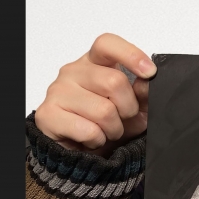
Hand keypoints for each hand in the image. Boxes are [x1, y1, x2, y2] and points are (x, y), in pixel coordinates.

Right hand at [34, 33, 155, 157]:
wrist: (80, 154)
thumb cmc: (104, 124)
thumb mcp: (131, 108)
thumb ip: (142, 94)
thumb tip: (147, 83)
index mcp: (93, 63)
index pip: (107, 44)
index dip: (131, 55)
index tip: (150, 72)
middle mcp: (73, 72)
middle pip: (114, 81)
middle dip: (128, 108)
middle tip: (121, 119)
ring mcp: (58, 91)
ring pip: (104, 110)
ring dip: (113, 129)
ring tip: (105, 131)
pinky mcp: (48, 114)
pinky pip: (89, 130)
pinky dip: (98, 140)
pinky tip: (91, 139)